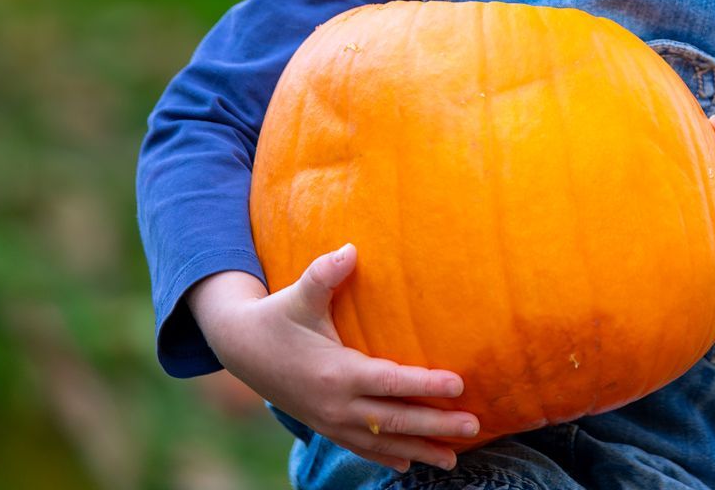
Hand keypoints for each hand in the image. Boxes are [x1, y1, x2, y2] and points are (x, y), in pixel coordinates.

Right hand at [188, 245, 479, 473]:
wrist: (239, 349)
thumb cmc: (277, 316)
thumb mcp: (297, 294)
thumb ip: (323, 274)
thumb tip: (350, 250)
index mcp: (335, 371)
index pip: (390, 382)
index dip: (424, 384)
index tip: (458, 384)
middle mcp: (335, 404)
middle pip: (394, 419)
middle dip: (435, 426)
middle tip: (475, 426)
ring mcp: (329, 420)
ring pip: (381, 442)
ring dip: (418, 450)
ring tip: (452, 459)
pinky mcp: (324, 426)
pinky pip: (360, 447)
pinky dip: (385, 457)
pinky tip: (407, 465)